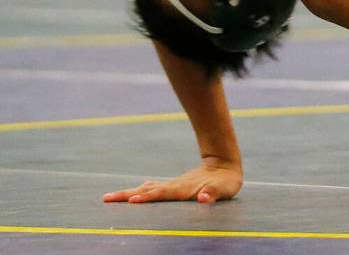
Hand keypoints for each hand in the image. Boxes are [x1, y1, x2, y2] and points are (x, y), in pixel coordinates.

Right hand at [102, 157, 242, 204]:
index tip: (133, 200)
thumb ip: (214, 193)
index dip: (148, 197)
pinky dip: (141, 192)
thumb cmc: (226, 181)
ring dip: (130, 193)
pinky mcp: (174, 187)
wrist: (225, 164)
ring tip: (111, 197)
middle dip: (127, 195)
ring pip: (148, 188)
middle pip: (147, 190)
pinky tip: (133, 195)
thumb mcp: (224, 189)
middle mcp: (174, 186)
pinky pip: (153, 190)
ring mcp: (173, 186)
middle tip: (106, 199)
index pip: (161, 194)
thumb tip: (204, 198)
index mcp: (182, 189)